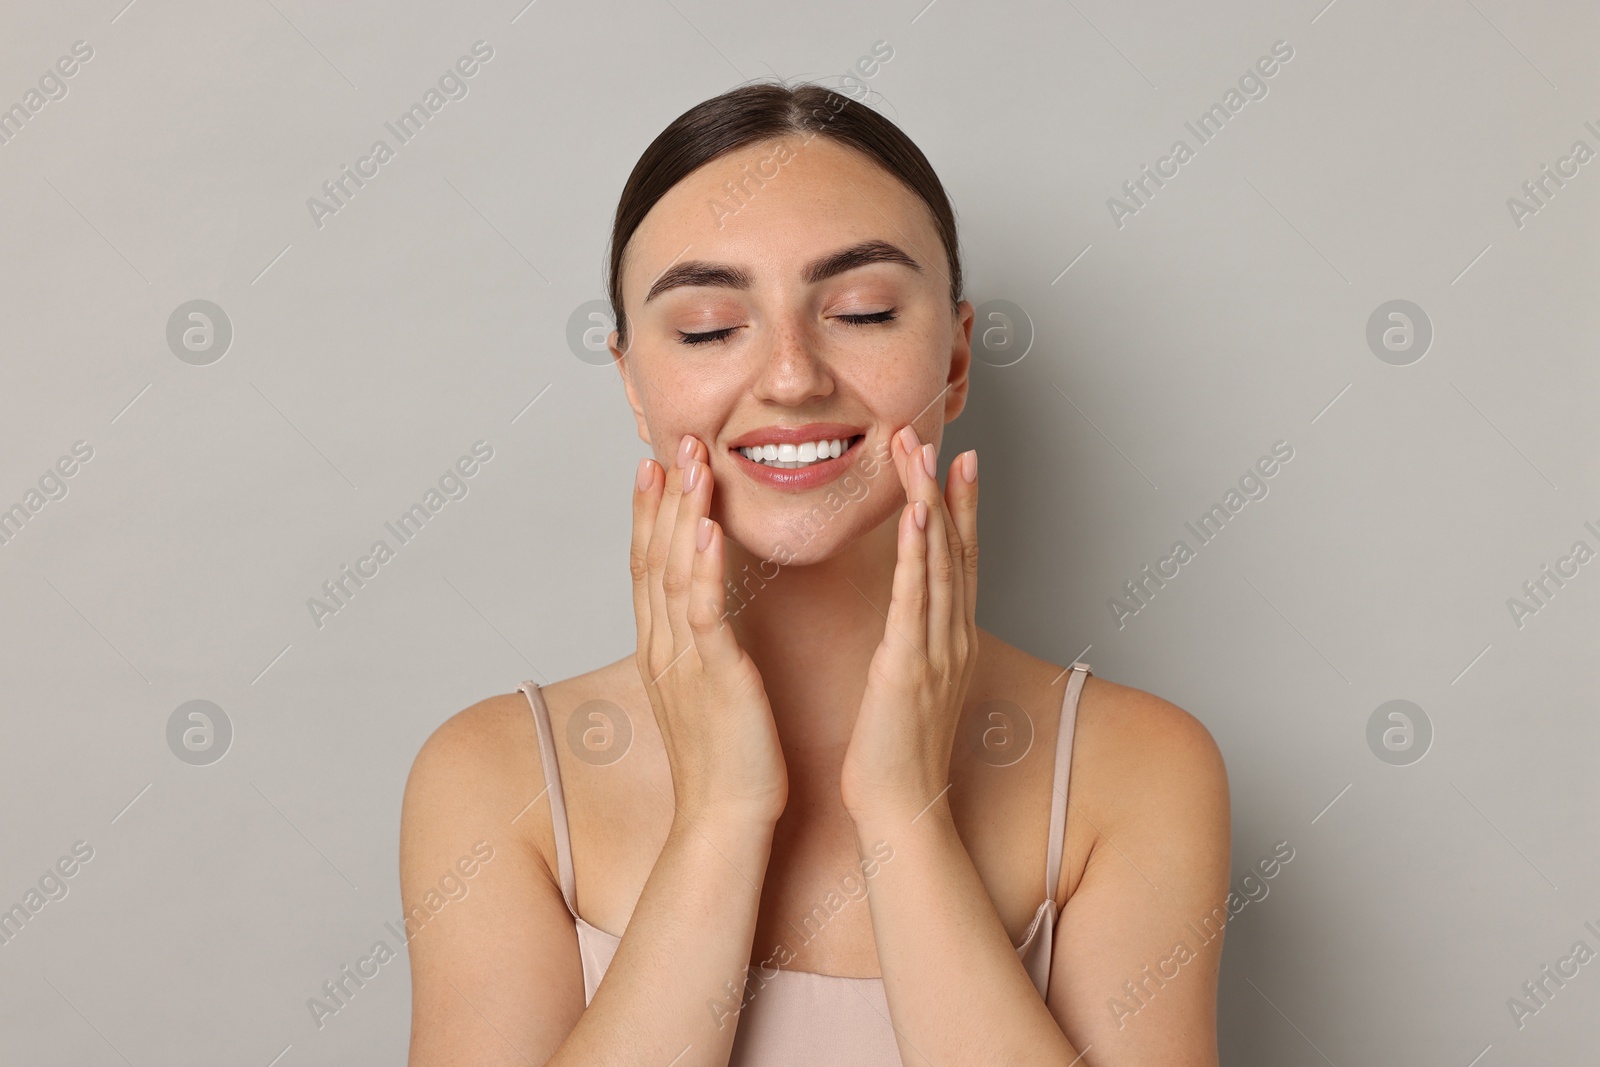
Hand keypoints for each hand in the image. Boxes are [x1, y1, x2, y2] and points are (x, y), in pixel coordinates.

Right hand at [631, 434, 788, 826]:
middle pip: (654, 557)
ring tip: (690, 464)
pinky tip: (708, 532)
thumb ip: (701, 649)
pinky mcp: (713, 679)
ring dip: (682, 515)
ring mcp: (682, 662)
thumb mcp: (707, 692)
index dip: (649, 514)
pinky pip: (704, 615)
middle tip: (673, 442)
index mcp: (662, 650)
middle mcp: (662, 648)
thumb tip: (703, 620)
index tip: (654, 465)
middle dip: (663, 497)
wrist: (726, 822)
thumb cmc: (727, 761)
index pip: (648, 567)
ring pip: (675, 574)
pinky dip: (704, 570)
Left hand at [840, 426, 979, 821]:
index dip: (961, 507)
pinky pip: (915, 601)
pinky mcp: (909, 667)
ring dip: (930, 502)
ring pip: (937, 562)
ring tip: (921, 453)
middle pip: (954, 548)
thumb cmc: (895, 755)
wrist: (900, 811)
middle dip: (943, 488)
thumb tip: (907, 624)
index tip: (957, 460)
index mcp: (949, 640)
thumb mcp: (908, 688)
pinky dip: (918, 554)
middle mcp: (952, 637)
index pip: (959, 560)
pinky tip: (917, 517)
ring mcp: (936, 651)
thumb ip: (912, 648)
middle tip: (932, 434)